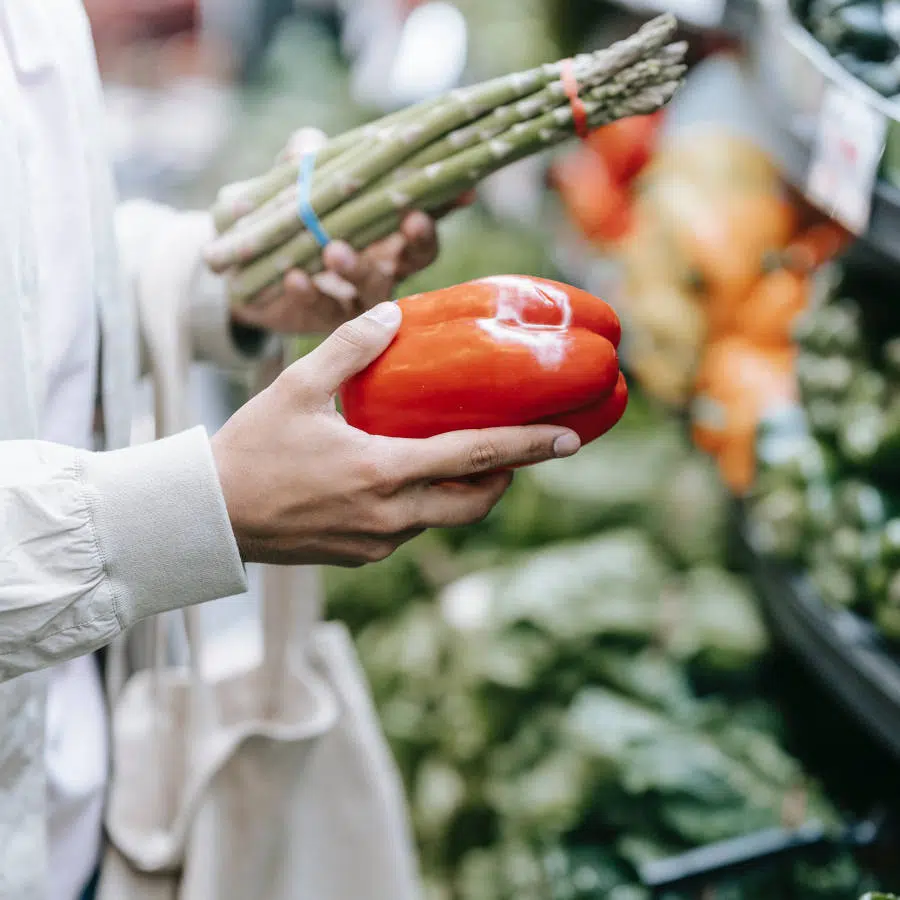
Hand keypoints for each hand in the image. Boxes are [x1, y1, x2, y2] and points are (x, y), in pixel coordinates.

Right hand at [212, 303, 581, 566]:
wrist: (210, 517)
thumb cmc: (250, 448)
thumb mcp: (296, 386)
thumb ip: (349, 347)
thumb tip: (392, 315)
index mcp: (381, 471)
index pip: (474, 458)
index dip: (528, 447)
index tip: (569, 438)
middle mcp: (389, 515)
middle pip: (474, 502)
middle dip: (506, 477)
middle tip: (521, 449)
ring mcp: (377, 542)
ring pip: (444, 518)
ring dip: (464, 491)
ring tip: (466, 456)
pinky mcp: (362, 555)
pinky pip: (411, 529)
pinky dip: (426, 504)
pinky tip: (409, 477)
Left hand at [229, 128, 456, 335]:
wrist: (246, 269)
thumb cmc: (286, 220)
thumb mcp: (292, 183)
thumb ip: (303, 160)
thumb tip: (309, 143)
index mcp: (385, 231)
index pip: (423, 217)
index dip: (445, 205)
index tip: (464, 190)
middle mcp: (380, 266)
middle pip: (414, 258)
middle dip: (418, 240)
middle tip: (413, 220)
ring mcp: (355, 297)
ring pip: (372, 289)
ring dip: (357, 268)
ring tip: (334, 250)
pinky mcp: (323, 319)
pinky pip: (321, 308)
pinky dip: (309, 292)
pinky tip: (295, 277)